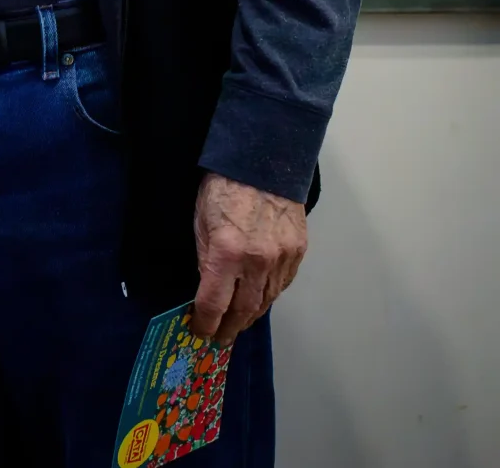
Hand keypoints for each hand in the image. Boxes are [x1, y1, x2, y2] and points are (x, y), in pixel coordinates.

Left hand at [190, 174, 305, 342]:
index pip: (214, 303)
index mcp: (227, 252)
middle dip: (229, 328)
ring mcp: (282, 258)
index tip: (200, 331)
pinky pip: (283, 285)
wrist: (264, 159)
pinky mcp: (298, 251)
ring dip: (250, 317)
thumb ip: (205, 259)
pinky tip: (259, 301)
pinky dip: (269, 296)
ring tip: (238, 325)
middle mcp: (258, 261)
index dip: (205, 322)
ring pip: (266, 301)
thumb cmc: (224, 187)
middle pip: (243, 310)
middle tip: (220, 339)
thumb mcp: (201, 222)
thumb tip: (208, 289)